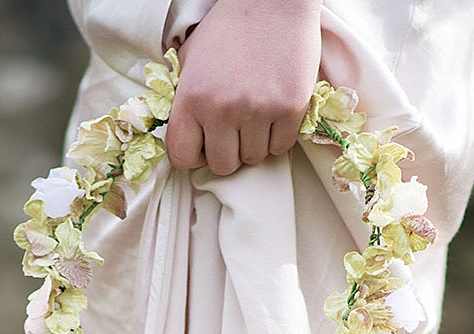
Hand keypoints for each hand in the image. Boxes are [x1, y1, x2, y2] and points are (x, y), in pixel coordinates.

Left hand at [165, 0, 321, 175]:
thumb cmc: (230, 27)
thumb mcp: (192, 59)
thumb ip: (185, 101)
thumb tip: (188, 139)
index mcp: (192, 97)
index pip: (182, 157)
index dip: (194, 155)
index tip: (204, 143)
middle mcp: (223, 109)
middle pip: (222, 165)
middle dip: (228, 152)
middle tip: (235, 129)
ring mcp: (258, 110)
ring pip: (253, 158)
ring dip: (254, 143)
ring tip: (256, 112)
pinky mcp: (290, 108)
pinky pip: (280, 147)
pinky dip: (278, 136)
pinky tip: (274, 109)